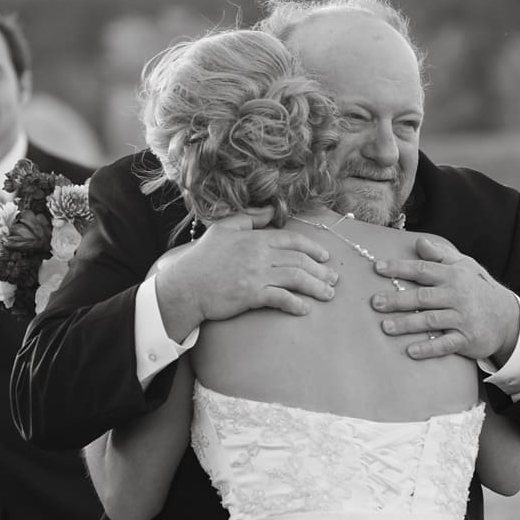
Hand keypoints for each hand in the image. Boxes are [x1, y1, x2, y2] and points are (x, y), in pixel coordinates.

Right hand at [155, 210, 337, 340]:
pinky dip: (295, 303)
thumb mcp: (224, 228)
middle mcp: (259, 254)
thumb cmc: (202, 258)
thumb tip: (271, 211)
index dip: (313, 248)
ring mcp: (256, 275)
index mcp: (255, 238)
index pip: (292, 240)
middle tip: (334, 280)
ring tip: (328, 294)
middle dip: (321, 270)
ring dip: (316, 287)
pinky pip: (280, 298)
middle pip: (299, 260)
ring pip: (295, 278)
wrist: (185, 285)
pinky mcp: (251, 295)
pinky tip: (305, 309)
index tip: (325, 257)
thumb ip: (249, 218)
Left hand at [372, 237, 519, 362]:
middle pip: (422, 297)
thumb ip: (440, 255)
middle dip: (397, 299)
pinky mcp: (467, 339)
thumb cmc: (478, 289)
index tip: (377, 268)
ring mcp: (462, 318)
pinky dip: (428, 348)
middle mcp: (457, 296)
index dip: (399, 268)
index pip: (422, 270)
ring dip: (407, 324)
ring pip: (431, 320)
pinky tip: (411, 350)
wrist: (508, 317)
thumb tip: (419, 242)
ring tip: (385, 327)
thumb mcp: (465, 266)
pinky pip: (445, 344)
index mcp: (453, 276)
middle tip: (375, 302)